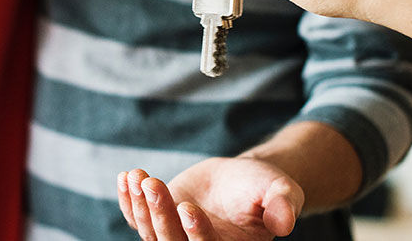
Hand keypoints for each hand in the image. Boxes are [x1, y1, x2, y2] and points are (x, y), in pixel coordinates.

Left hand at [117, 157, 303, 239]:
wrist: (242, 179)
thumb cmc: (265, 187)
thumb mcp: (281, 191)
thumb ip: (284, 205)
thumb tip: (286, 223)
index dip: (196, 232)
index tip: (187, 207)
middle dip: (160, 215)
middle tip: (153, 184)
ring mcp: (175, 237)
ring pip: (151, 233)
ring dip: (141, 206)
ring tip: (138, 176)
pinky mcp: (159, 222)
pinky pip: (136, 218)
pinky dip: (128, 201)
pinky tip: (126, 178)